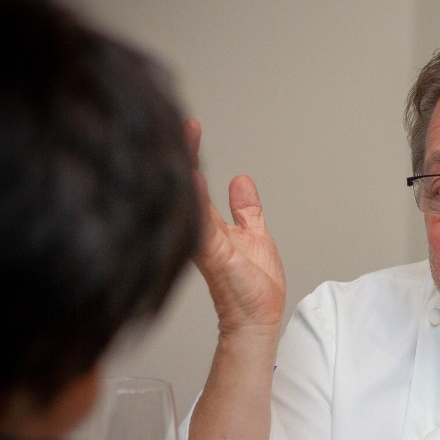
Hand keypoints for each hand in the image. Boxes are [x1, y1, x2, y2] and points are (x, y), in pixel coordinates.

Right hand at [186, 118, 285, 336]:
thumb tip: (241, 179)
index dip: (192, 152)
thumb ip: (246, 209)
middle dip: (183, 150)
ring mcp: (203, 241)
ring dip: (185, 167)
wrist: (258, 319)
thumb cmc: (254, 287)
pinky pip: (199, 222)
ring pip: (189, 198)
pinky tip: (191, 175)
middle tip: (182, 121)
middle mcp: (201, 230)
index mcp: (210, 224)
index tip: (190, 125)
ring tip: (180, 135)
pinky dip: (194, 200)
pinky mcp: (212, 254)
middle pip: (186, 183)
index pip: (195, 179)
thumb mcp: (255, 235)